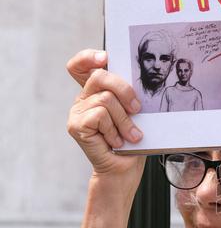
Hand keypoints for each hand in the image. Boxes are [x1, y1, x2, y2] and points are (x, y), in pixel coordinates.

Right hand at [66, 49, 145, 182]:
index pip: (81, 65)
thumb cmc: (131, 141)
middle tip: (137, 109)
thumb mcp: (133, 112)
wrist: (124, 170)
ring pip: (105, 99)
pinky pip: (100, 115)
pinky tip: (116, 141)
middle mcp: (83, 99)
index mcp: (95, 92)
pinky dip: (114, 129)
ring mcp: (76, 111)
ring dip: (124, 119)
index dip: (88, 57)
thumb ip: (127, 94)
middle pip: (99, 76)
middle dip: (124, 90)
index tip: (105, 57)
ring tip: (129, 135)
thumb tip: (137, 78)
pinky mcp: (75, 125)